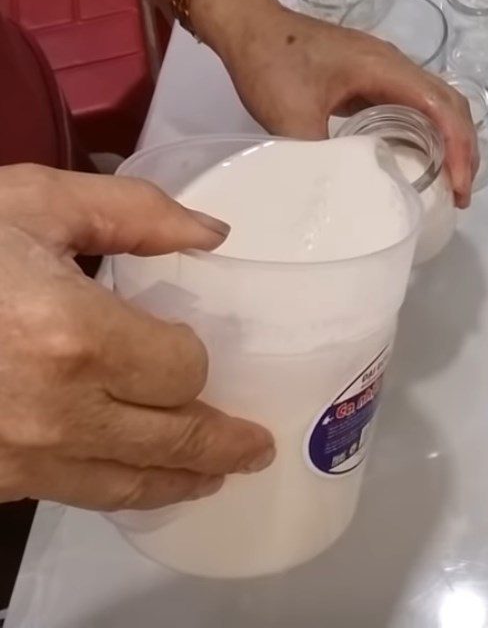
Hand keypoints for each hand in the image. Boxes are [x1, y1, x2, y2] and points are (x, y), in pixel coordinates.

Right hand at [0, 165, 274, 510]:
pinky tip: (132, 478)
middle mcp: (53, 411)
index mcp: (73, 336)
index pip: (181, 371)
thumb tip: (215, 233)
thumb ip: (134, 212)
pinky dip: (115, 487)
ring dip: (179, 482)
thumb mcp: (32, 201)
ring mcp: (16, 457)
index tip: (193, 347)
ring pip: (122, 484)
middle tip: (256, 449)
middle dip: (221, 445)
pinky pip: (71, 493)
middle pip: (169, 441)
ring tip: (214, 478)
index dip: (195, 360)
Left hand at [194, 0, 477, 207]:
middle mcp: (394, 66)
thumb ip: (317, 157)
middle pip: (451, 104)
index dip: (459, 150)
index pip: (442, 108)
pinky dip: (426, 133)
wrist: (246, 22)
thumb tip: (336, 198)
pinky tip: (414, 159)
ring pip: (435, 103)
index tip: (459, 190)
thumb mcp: (290, 115)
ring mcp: (384, 69)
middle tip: (459, 194)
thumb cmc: (270, 60)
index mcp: (385, 69)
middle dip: (464, 149)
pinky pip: (412, 105)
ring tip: (446, 182)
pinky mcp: (370, 77)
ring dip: (449, 140)